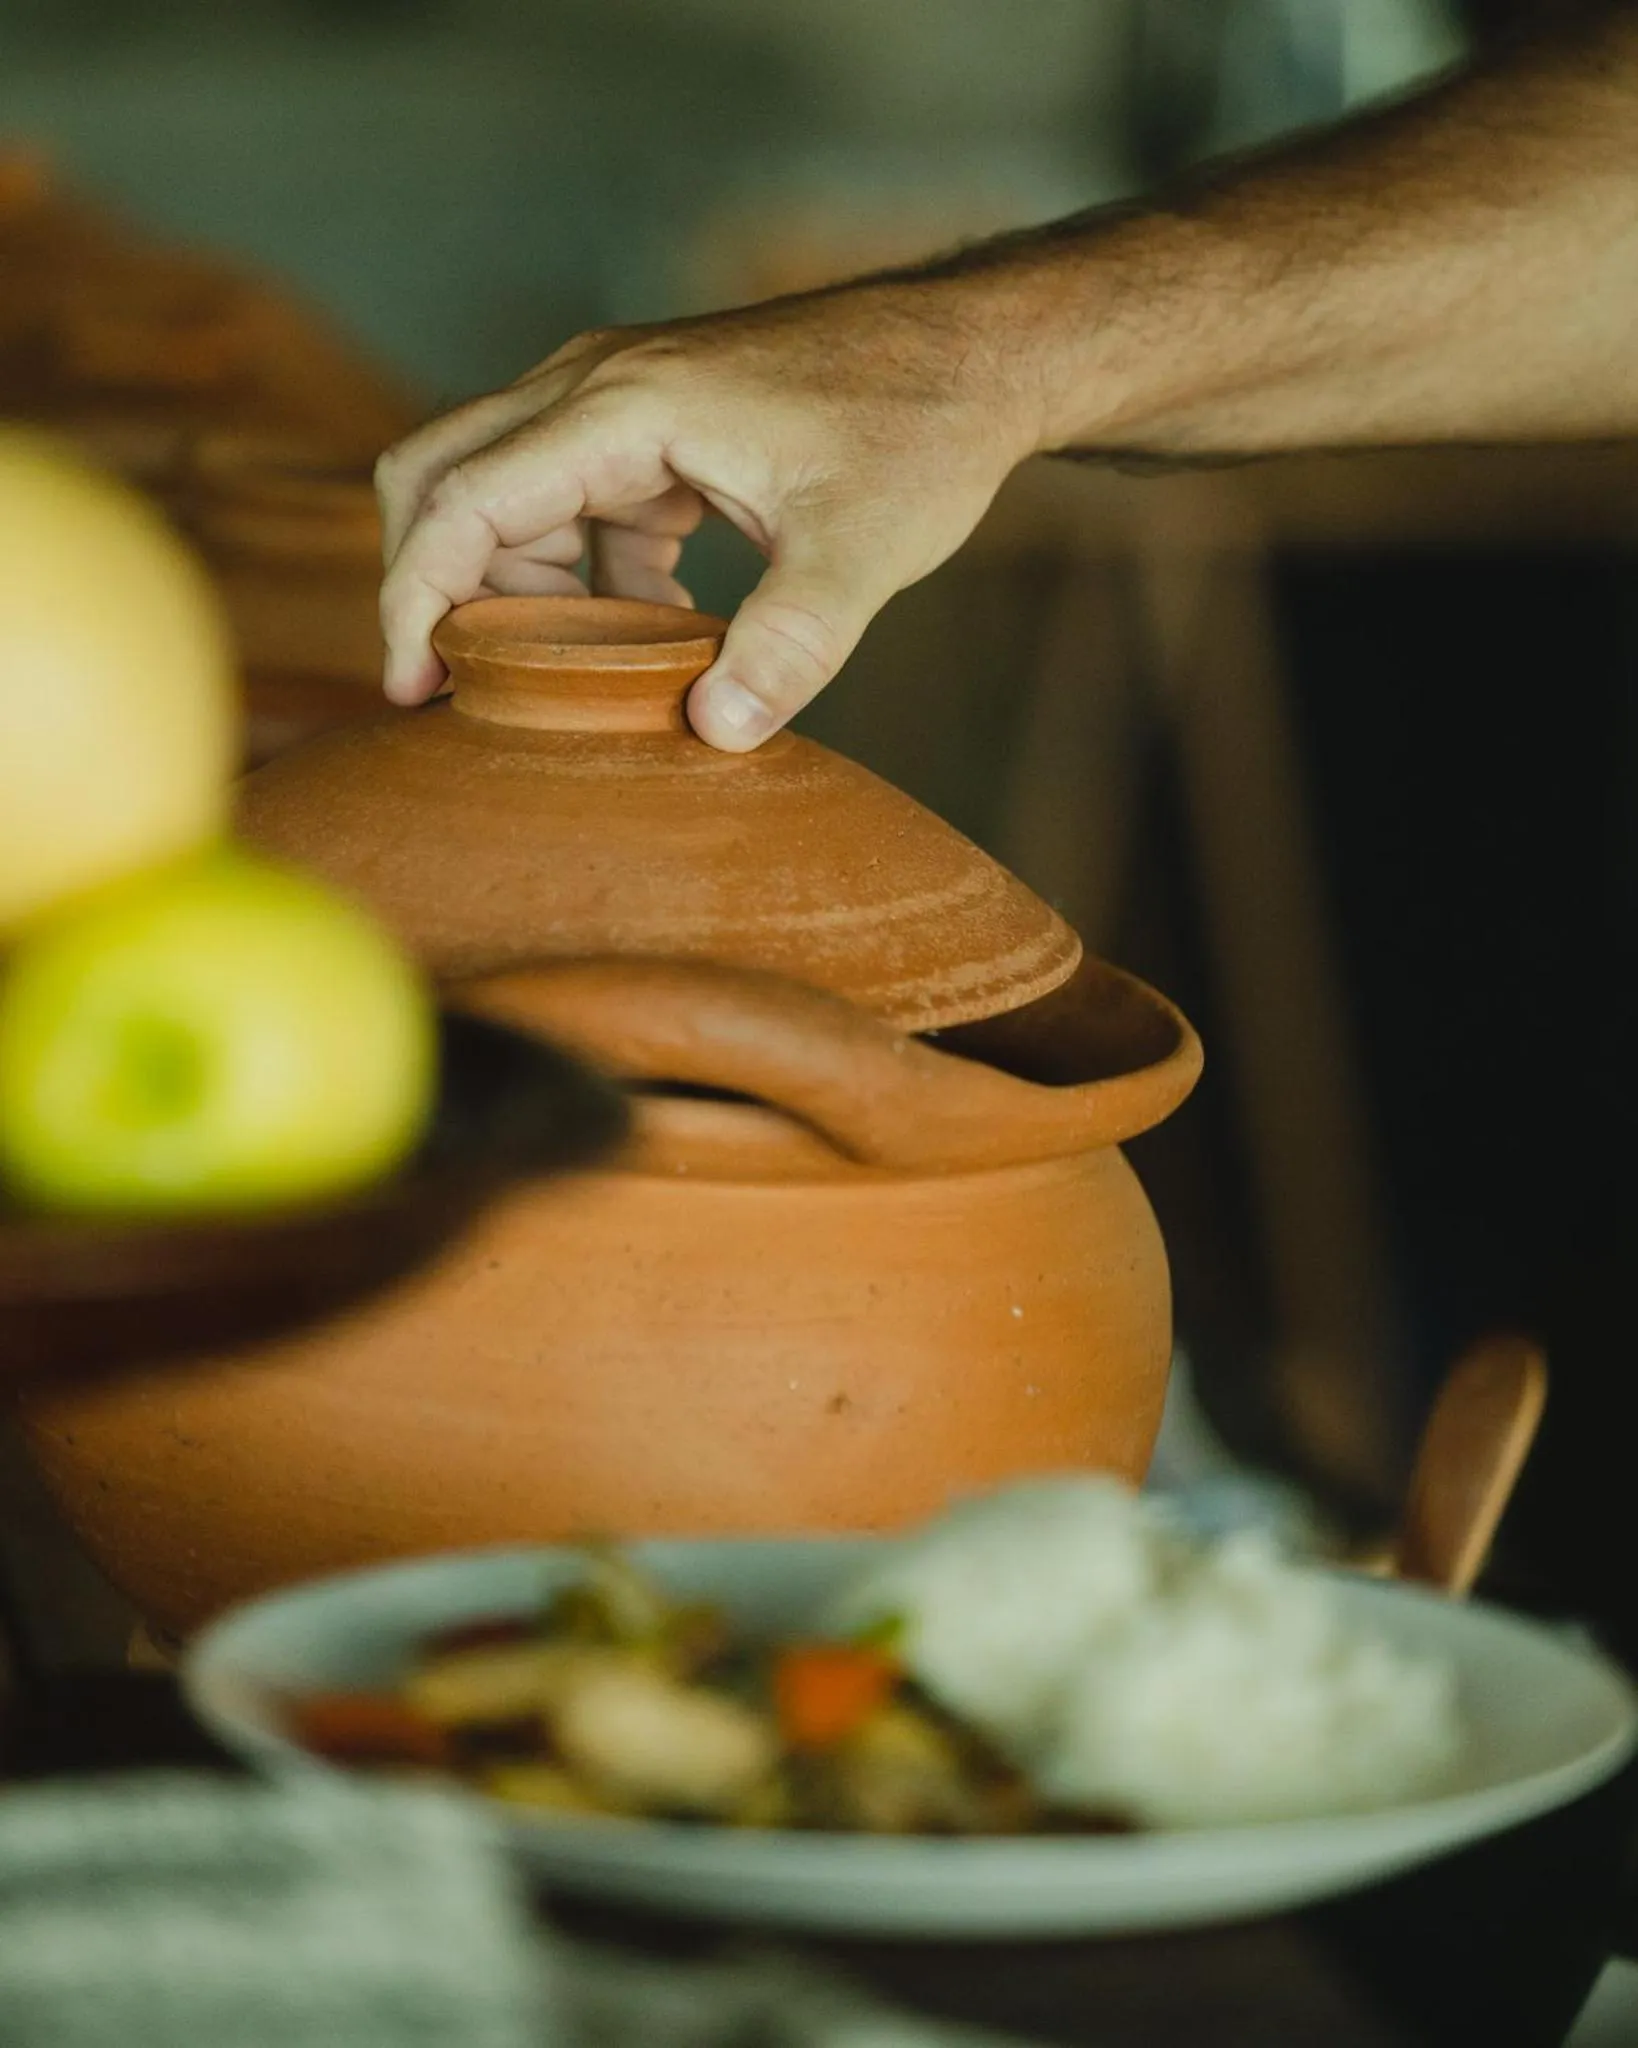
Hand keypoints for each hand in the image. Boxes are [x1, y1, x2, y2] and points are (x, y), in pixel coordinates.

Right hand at [375, 281, 1041, 749]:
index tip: (412, 689)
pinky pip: (573, 503)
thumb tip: (715, 734)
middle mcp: (596, 387)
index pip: (461, 499)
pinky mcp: (653, 427)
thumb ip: (792, 645)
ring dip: (517, 586)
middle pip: (441, 475)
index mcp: (623, 406)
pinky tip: (655, 630)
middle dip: (432, 584)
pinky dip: (584, 574)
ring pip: (501, 490)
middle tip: (452, 690)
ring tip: (573, 676)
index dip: (417, 598)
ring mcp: (619, 400)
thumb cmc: (920, 430)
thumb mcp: (866, 551)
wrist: (974, 355)